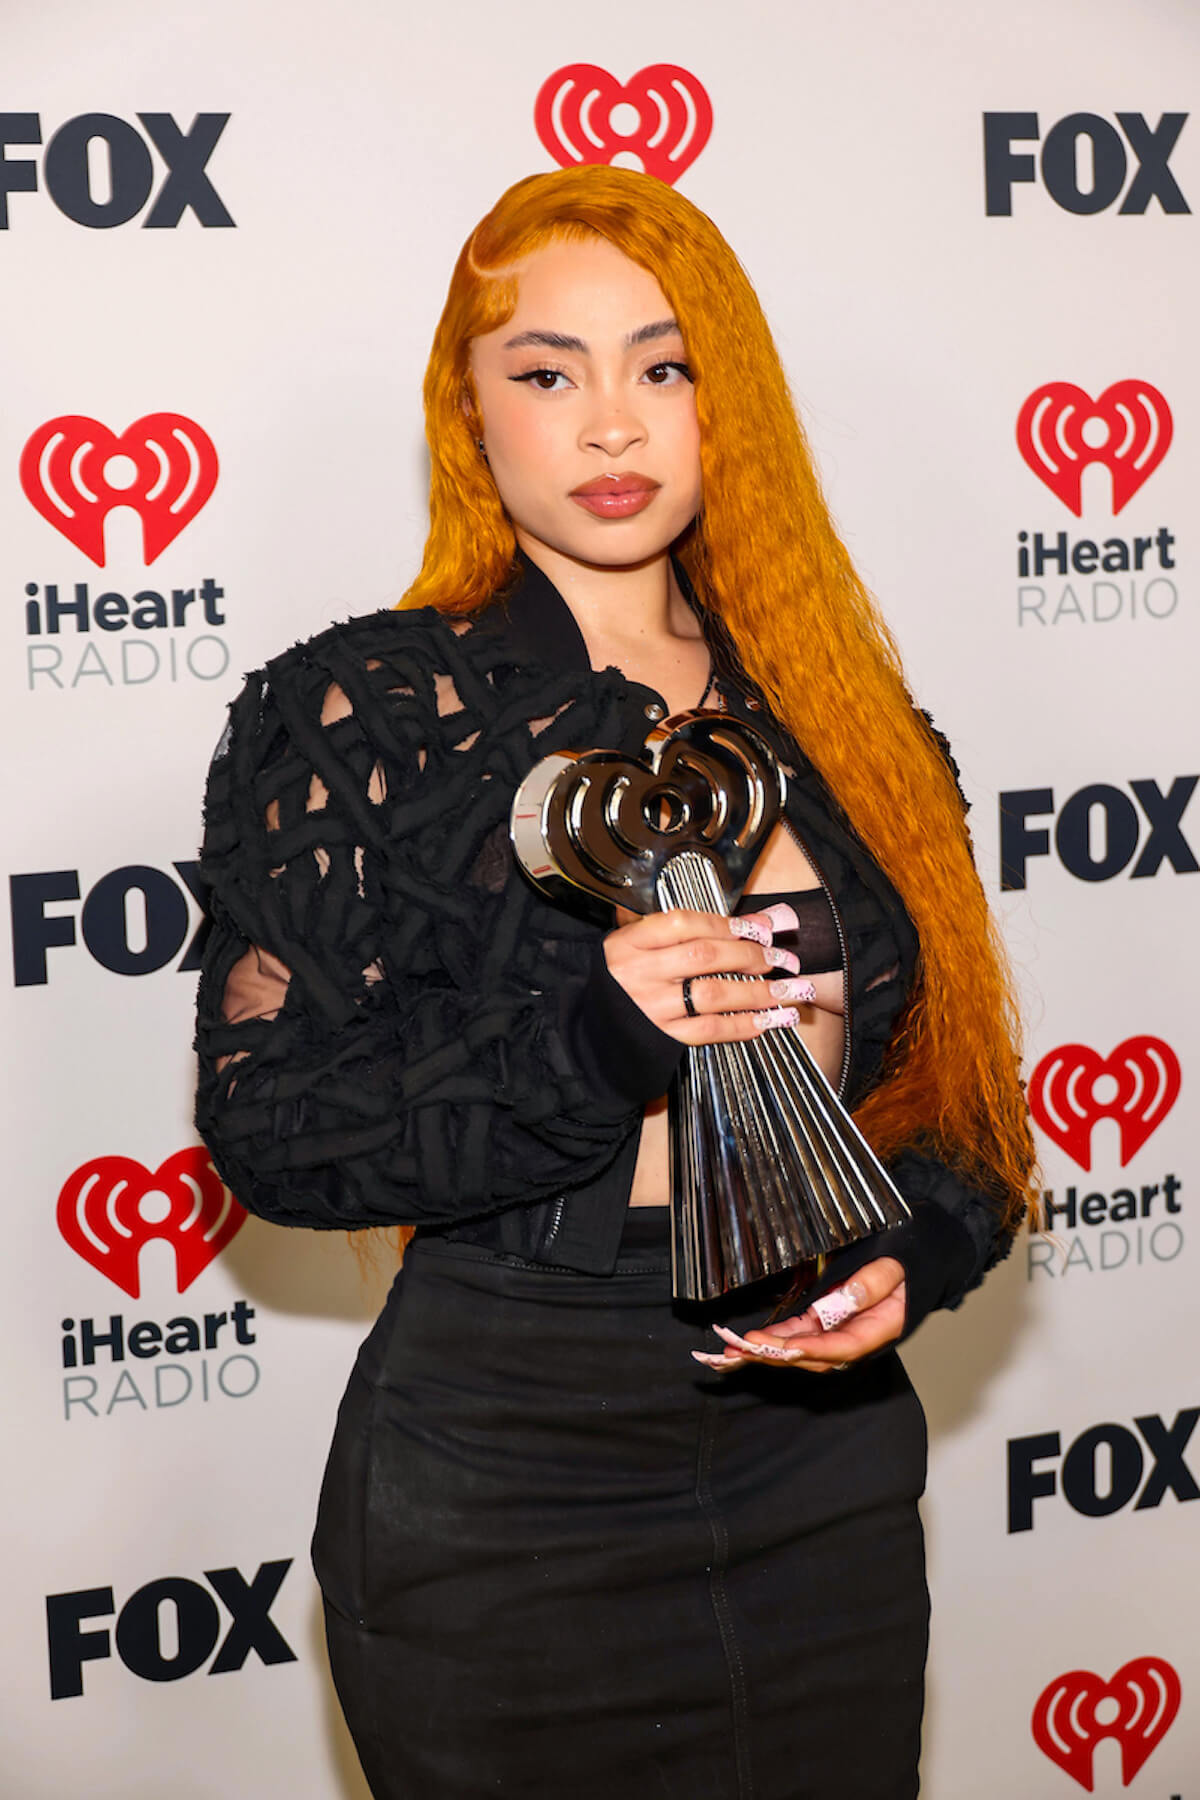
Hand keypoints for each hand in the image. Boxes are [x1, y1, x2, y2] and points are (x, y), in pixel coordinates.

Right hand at [604, 903, 818, 1044]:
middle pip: (704, 957)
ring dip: (759, 992)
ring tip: (792, 990)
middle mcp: (639, 973)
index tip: (761, 928)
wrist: (596, 1028)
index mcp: (630, 942)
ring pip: (713, 995)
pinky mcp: (663, 1037)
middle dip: (752, 955)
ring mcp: (651, 1007)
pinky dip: (744, 1025)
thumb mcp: (645, 944)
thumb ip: (697, 929)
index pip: (683, 923)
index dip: (727, 924)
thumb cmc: (627, 977)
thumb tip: (763, 921)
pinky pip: (710, 1030)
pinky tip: (770, 1019)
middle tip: (784, 958)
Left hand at [691, 1257, 906, 1373]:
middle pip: (813, 1357)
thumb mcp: (896, 1265)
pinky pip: (799, 1336)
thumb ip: (870, 1285)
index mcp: (878, 1329)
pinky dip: (775, 1340)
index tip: (781, 1346)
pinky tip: (749, 1341)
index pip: (841, 1347)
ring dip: (768, 1353)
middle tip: (740, 1349)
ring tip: (731, 1351)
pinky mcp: (829, 1322)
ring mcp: (841, 1332)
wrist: (922, 1257)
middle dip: (775, 1356)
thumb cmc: (911, 1260)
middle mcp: (857, 1338)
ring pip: (801, 1351)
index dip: (810, 1349)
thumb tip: (842, 1301)